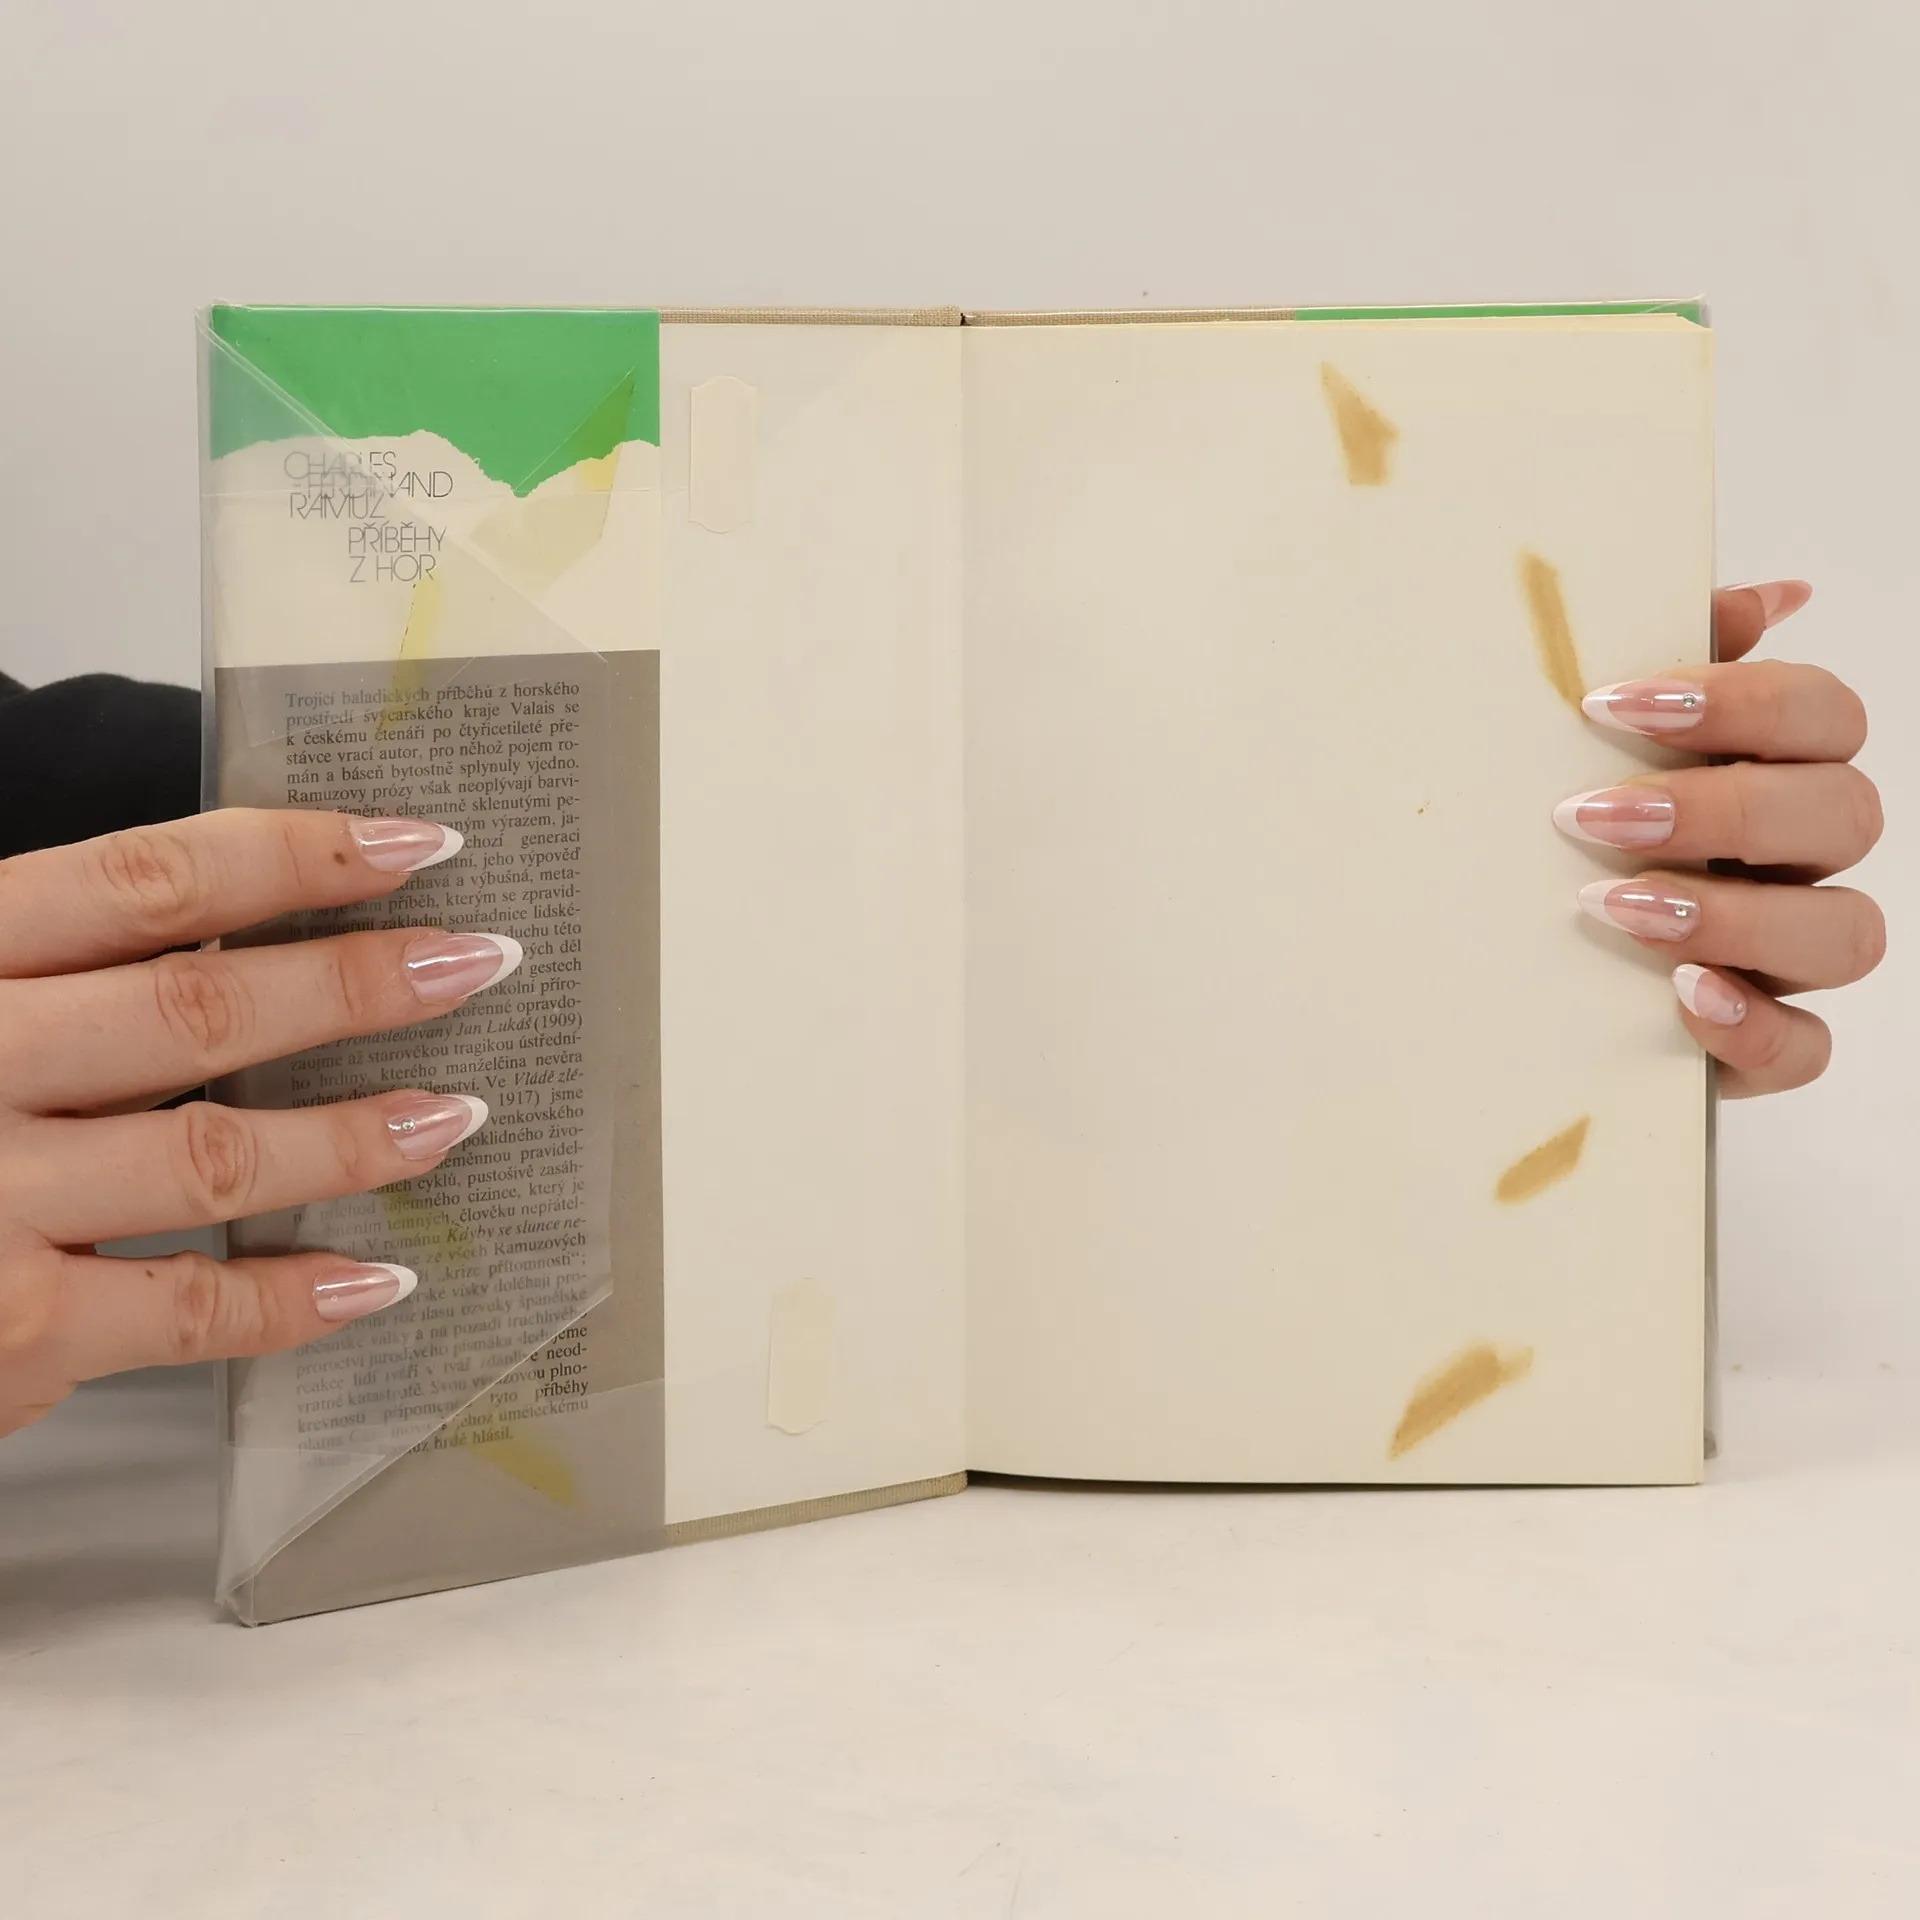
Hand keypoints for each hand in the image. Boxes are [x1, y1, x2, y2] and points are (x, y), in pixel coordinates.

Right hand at [0, 811, 517, 1436]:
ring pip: (214, 1159)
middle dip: (359, 983)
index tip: (414, 843)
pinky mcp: (6, 1336)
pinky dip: (296, 1300)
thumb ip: (43, 965)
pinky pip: (190, 1313)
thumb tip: (234, 936)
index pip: (145, 882)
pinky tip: (380, 1276)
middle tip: (481, 960)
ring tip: (461, 1113)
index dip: (296, 857)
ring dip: (358, 1136)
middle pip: (201, 1011)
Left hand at [1557, 580, 1881, 1096]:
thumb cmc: (1555, 836)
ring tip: (1615, 906)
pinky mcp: (1761, 1047)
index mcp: (1776, 772)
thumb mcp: (1587, 748)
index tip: (1609, 707)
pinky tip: (1682, 993)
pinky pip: (1806, 1048)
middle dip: (1722, 808)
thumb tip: (1767, 596)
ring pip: (1846, 932)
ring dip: (1734, 914)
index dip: (1739, 701)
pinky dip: (1752, 1024)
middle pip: (1847, 814)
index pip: (1824, 715)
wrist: (1493, 970)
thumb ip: (1666, 660)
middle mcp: (1800, 862)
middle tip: (1592, 815)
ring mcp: (1789, 959)